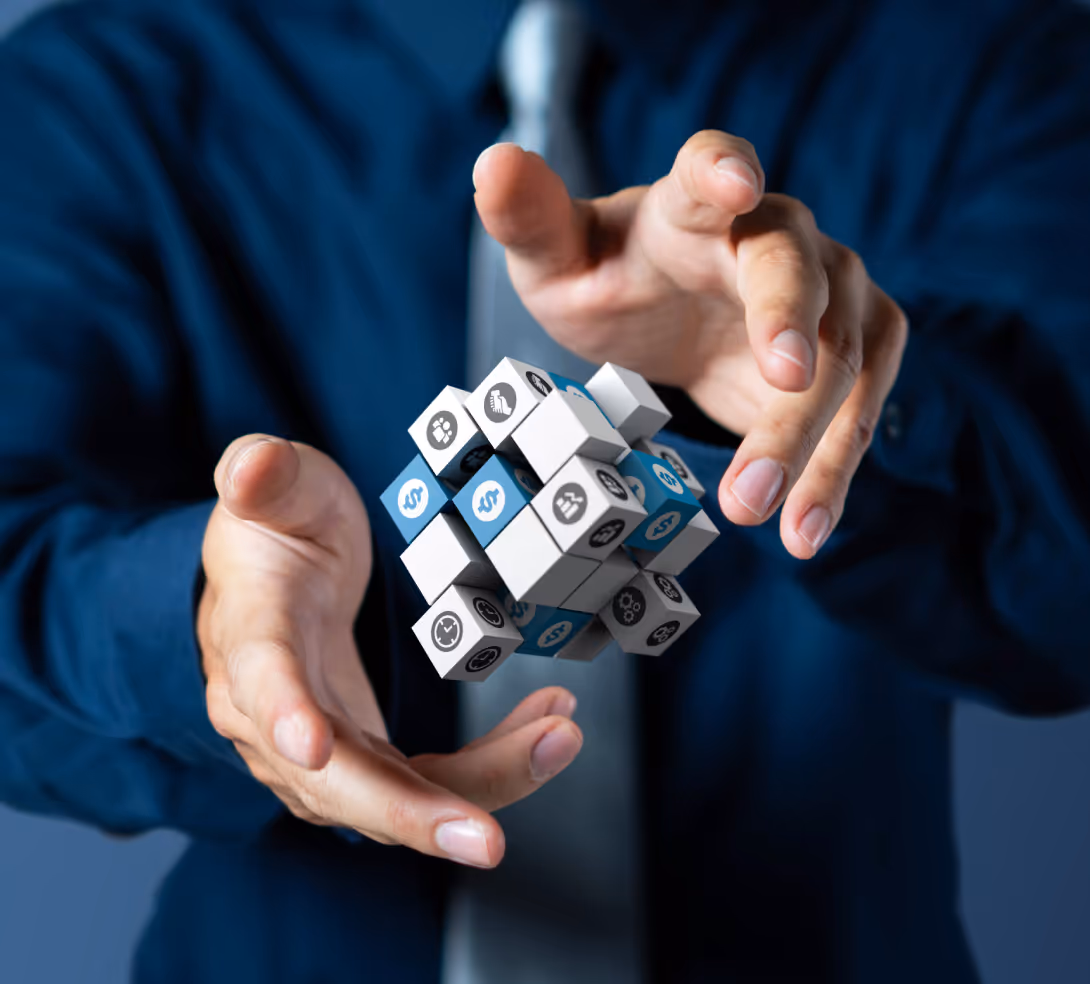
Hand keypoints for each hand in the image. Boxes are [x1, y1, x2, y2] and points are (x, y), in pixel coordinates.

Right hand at [199, 435, 582, 865]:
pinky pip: (429, 779)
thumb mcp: (278, 490)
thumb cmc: (279, 529)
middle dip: (412, 814)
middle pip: (335, 781)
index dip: (282, 711)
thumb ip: (265, 478)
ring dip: (482, 786)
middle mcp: (275, 711)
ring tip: (560, 736)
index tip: (313, 745)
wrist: (277, 575)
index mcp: (250, 634)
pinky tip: (547, 726)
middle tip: (486, 839)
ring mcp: (321, 744)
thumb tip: (249, 464)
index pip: (260, 676)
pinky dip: (492, 764)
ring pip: (396, 796)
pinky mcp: (364, 752)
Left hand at [473, 132, 907, 558]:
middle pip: (795, 273)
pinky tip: (804, 530)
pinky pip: (858, 414)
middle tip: (784, 380)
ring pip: (844, 356)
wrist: (665, 322)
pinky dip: (833, 473)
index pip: (713, 165)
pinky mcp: (851, 353)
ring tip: (776, 516)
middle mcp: (774, 235)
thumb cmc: (610, 283)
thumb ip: (529, 221)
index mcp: (692, 204)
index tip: (736, 185)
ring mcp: (826, 293)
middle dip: (791, 325)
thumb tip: (495, 163)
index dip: (726, 169)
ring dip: (814, 436)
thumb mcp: (555, 263)